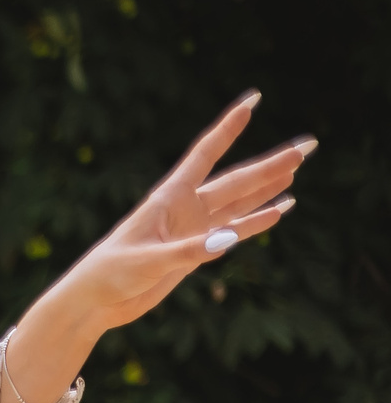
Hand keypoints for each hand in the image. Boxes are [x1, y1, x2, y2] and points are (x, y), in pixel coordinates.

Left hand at [2, 92, 311, 402]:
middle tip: (308, 146)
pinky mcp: (193, 252)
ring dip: (268, 187)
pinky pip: (232, 232)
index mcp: (167, 198)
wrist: (93, 303)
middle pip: (235, 180)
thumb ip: (187, 252)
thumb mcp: (147, 261)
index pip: (205, 153)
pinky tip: (281, 210)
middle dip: (271, 163)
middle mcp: (183, 208)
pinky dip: (256, 222)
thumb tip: (228, 241)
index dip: (229, 127)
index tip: (253, 99)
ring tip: (297, 167)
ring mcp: (190, 229)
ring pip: (237, 202)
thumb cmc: (108, 275)